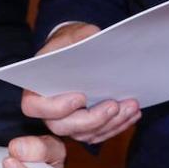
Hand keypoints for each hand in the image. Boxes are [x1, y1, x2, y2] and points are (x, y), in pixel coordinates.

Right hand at [19, 22, 139, 144]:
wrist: (78, 50)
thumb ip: (80, 37)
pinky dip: (117, 125)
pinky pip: (99, 133)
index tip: (81, 97)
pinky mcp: (85, 127)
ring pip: (85, 134)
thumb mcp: (73, 33)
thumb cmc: (70, 42)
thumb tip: (94, 40)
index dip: (56, 107)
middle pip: (63, 126)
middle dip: (92, 119)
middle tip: (114, 105)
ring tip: (131, 106)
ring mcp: (66, 121)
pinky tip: (133, 113)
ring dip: (111, 123)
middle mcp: (48, 111)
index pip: (35, 106)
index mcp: (35, 87)